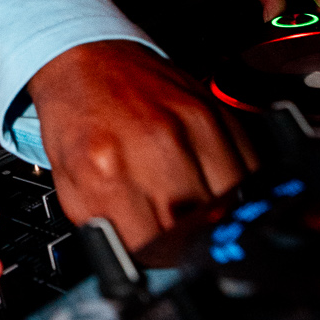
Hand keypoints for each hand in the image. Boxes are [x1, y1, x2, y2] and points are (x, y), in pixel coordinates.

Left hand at [30, 40, 255, 250]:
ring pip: (233, 202)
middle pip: (197, 229)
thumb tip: (137, 262)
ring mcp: (190, 126)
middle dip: (191, 242)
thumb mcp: (69, 180)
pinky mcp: (217, 111)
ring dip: (222, 217)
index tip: (158, 255)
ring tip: (202, 213)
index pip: (151, 247)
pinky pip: (251, 166)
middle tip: (181, 237)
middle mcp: (152, 147)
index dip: (158, 260)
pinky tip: (221, 187)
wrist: (84, 57)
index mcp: (105, 170)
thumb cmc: (76, 119)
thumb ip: (102, 226)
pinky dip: (243, 185)